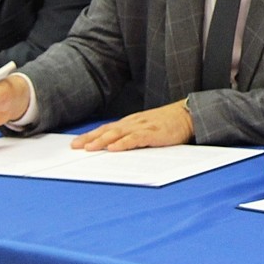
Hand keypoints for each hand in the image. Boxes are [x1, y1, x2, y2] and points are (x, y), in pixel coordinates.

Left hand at [71, 100, 194, 151]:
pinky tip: (114, 148)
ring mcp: (143, 127)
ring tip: (89, 148)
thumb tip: (115, 147)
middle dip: (90, 138)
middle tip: (75, 146)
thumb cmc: (168, 123)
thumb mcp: (147, 127)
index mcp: (131, 122)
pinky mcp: (153, 133)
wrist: (188, 115)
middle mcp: (133, 123)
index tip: (76, 143)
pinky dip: (123, 143)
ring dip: (102, 141)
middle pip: (108, 130)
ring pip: (118, 134)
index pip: (106, 129)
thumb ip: (132, 135)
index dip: (90, 135)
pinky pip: (135, 138)